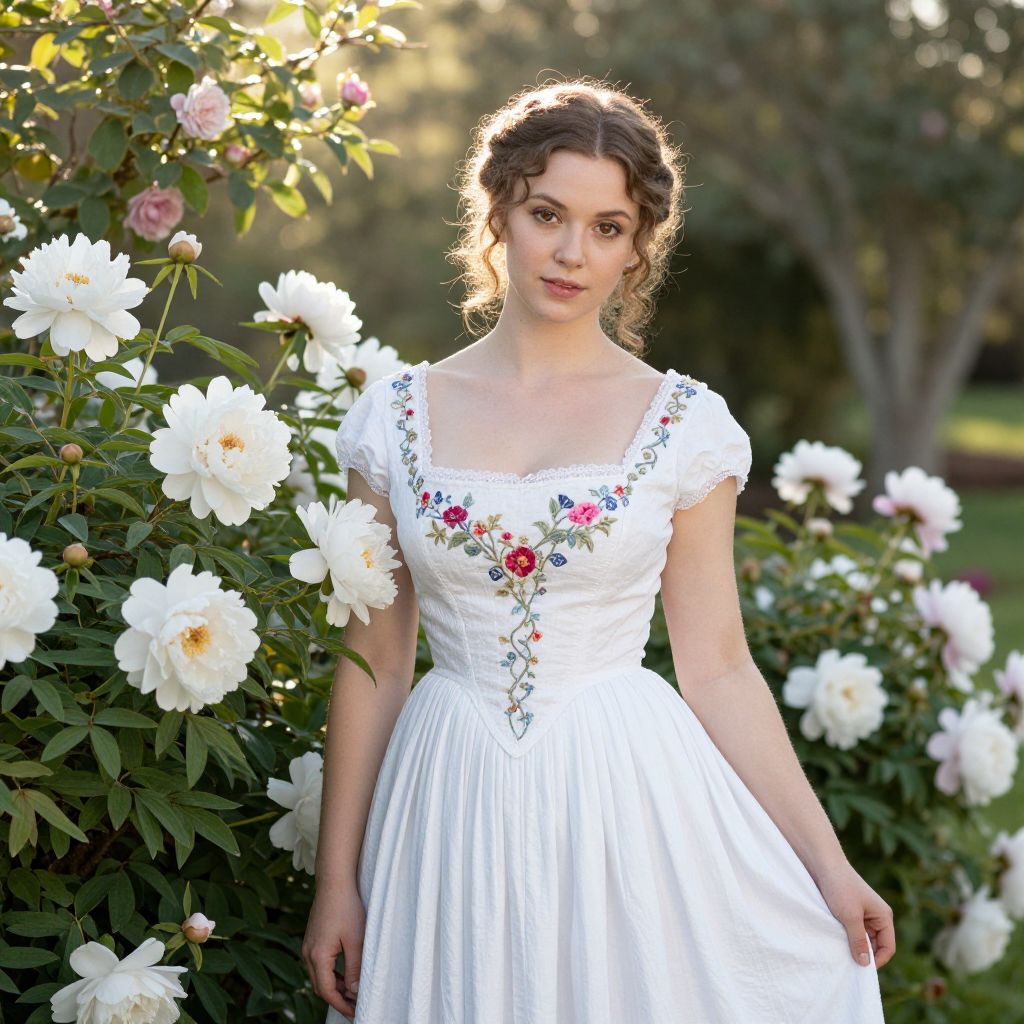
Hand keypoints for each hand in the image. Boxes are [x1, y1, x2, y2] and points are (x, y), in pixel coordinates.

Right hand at [303, 886, 365, 1015]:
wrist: (334, 882)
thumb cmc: (347, 908)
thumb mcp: (356, 940)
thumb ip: (355, 968)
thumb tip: (354, 992)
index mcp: (318, 956)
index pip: (327, 991)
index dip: (341, 1005)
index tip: (355, 1012)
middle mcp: (308, 953)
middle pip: (320, 986)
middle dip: (337, 999)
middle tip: (355, 1006)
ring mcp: (308, 946)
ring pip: (319, 976)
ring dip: (334, 986)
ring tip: (352, 992)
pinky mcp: (312, 939)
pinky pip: (319, 964)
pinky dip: (331, 973)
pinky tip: (345, 973)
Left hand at [814, 862, 895, 968]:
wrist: (824, 864)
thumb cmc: (840, 887)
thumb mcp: (850, 916)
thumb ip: (858, 940)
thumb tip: (865, 963)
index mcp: (884, 916)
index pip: (888, 947)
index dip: (877, 960)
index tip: (860, 968)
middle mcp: (876, 916)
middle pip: (876, 944)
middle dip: (865, 954)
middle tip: (849, 962)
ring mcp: (863, 913)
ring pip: (863, 938)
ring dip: (854, 945)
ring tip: (841, 951)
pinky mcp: (850, 910)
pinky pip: (853, 930)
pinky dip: (846, 937)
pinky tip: (836, 941)